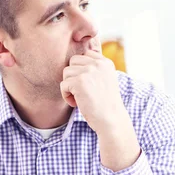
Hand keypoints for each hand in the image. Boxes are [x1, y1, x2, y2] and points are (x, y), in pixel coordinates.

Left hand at [61, 50, 140, 169]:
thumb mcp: (105, 81)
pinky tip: (76, 103)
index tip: (86, 84)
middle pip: (73, 61)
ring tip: (79, 98)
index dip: (80, 69)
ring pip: (66, 72)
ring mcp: (88, 72)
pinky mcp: (79, 82)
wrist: (111, 119)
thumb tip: (74, 65)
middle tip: (80, 91)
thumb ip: (95, 70)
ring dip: (69, 86)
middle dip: (73, 76)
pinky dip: (66, 96)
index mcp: (105, 63)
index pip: (85, 54)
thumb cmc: (105, 104)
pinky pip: (63, 84)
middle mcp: (98, 64)